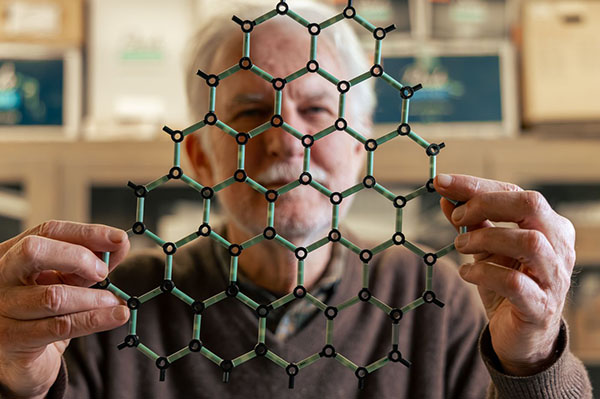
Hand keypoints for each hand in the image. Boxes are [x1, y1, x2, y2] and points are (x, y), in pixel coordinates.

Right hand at [0, 221, 129, 398]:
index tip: (119, 239)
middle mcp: (0, 276)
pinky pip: (60, 326)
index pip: (48, 231)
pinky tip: (116, 316)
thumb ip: (93, 261)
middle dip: (78, 258)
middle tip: (103, 272)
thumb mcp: (70, 280)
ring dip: (92, 298)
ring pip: (53, 296)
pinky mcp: (13, 338)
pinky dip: (94, 319)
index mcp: (12, 253)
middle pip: (34, 251)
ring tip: (114, 302)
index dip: (86, 233)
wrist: (24, 358)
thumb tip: (119, 243)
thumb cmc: (46, 310)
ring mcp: (2, 308)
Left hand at [434, 174, 575, 375]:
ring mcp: (554, 278)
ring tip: (460, 246)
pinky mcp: (541, 307)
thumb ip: (471, 221)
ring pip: (530, 242)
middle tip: (457, 219)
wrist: (519, 336)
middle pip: (531, 206)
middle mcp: (559, 247)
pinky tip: (466, 273)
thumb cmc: (505, 284)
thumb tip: (446, 194)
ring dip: (486, 238)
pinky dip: (484, 273)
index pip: (516, 192)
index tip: (441, 183)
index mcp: (548, 226)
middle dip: (486, 204)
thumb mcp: (484, 248)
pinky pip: (516, 282)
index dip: (477, 185)